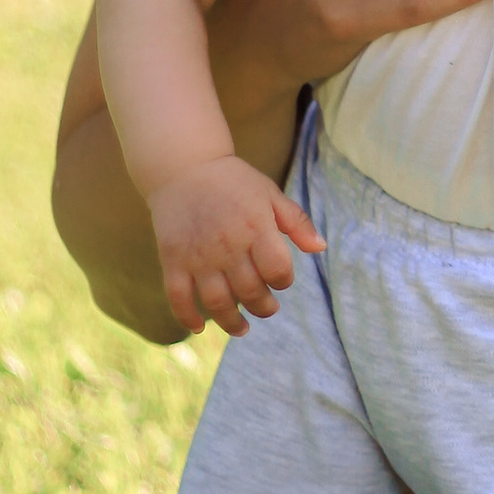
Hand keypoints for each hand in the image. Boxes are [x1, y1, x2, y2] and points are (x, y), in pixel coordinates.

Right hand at [149, 157, 325, 336]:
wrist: (185, 166)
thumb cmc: (234, 181)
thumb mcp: (270, 194)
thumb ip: (297, 222)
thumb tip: (321, 248)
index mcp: (256, 227)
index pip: (278, 271)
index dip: (284, 282)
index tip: (280, 279)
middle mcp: (228, 245)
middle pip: (250, 292)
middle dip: (263, 307)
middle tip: (267, 307)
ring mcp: (198, 255)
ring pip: (217, 302)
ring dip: (232, 322)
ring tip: (242, 328)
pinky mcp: (173, 259)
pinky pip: (179, 297)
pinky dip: (188, 317)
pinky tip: (199, 327)